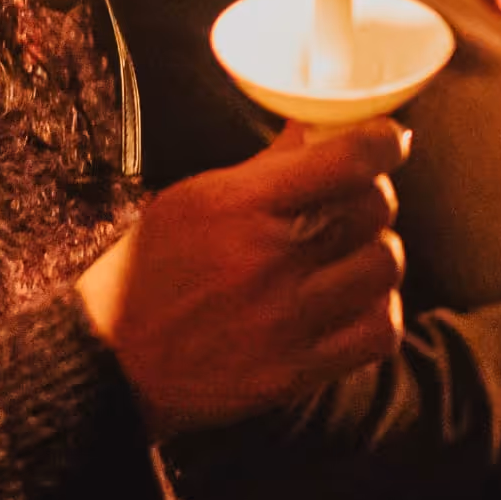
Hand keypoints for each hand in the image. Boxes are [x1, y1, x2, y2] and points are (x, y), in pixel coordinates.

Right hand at [77, 122, 407, 433]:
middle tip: (352, 206)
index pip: (348, 160)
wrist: (111, 362)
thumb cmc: (148, 273)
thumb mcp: (190, 201)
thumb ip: (262, 169)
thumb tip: (313, 130)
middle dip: (372, 199)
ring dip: (375, 255)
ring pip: (384, 266)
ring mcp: (286, 318)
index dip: (384, 143)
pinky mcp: (296, 370)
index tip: (389, 142)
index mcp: (240, 206)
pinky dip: (376, 313)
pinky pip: (378, 332)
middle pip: (374, 208)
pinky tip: (352, 305)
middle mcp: (268, 259)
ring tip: (350, 258)